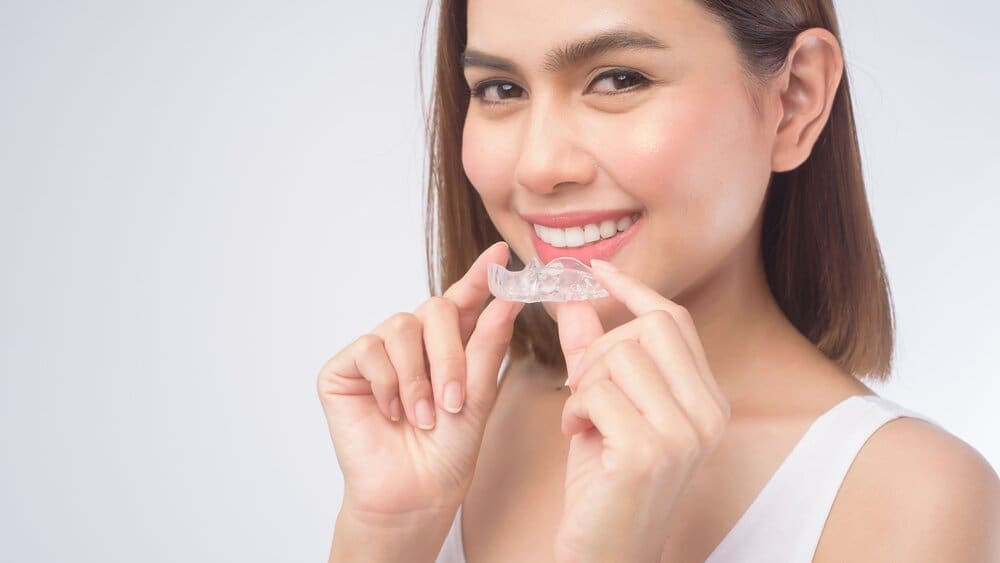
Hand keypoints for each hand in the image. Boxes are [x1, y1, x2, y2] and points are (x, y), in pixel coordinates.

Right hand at [317, 241, 524, 526]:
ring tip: (422, 417)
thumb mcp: (478, 396)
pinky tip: (391, 413)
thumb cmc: (448, 451)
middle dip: (448, 354)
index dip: (480, 276)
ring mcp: (377, 352)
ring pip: (401, 327)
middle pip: (434, 307)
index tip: (501, 255)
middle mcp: (412, 341)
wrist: (414, 493)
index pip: (464, 300)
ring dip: (417, 378)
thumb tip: (507, 300)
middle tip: (454, 400)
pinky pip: (370, 349)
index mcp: (448, 344)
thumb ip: (487, 345)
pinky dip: (387, 384)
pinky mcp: (344, 368)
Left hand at [551, 260, 729, 562]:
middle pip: (649, 327)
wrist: (605, 554)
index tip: (596, 271)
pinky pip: (598, 392)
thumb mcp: (602, 410)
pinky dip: (575, 408)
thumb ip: (592, 354)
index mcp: (706, 401)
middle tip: (580, 383)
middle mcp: (707, 415)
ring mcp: (683, 435)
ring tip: (581, 418)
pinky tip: (578, 436)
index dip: (633, 290)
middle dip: (600, 345)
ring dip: (583, 383)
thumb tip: (572, 298)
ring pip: (621, 356)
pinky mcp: (649, 453)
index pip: (675, 321)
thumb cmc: (605, 486)